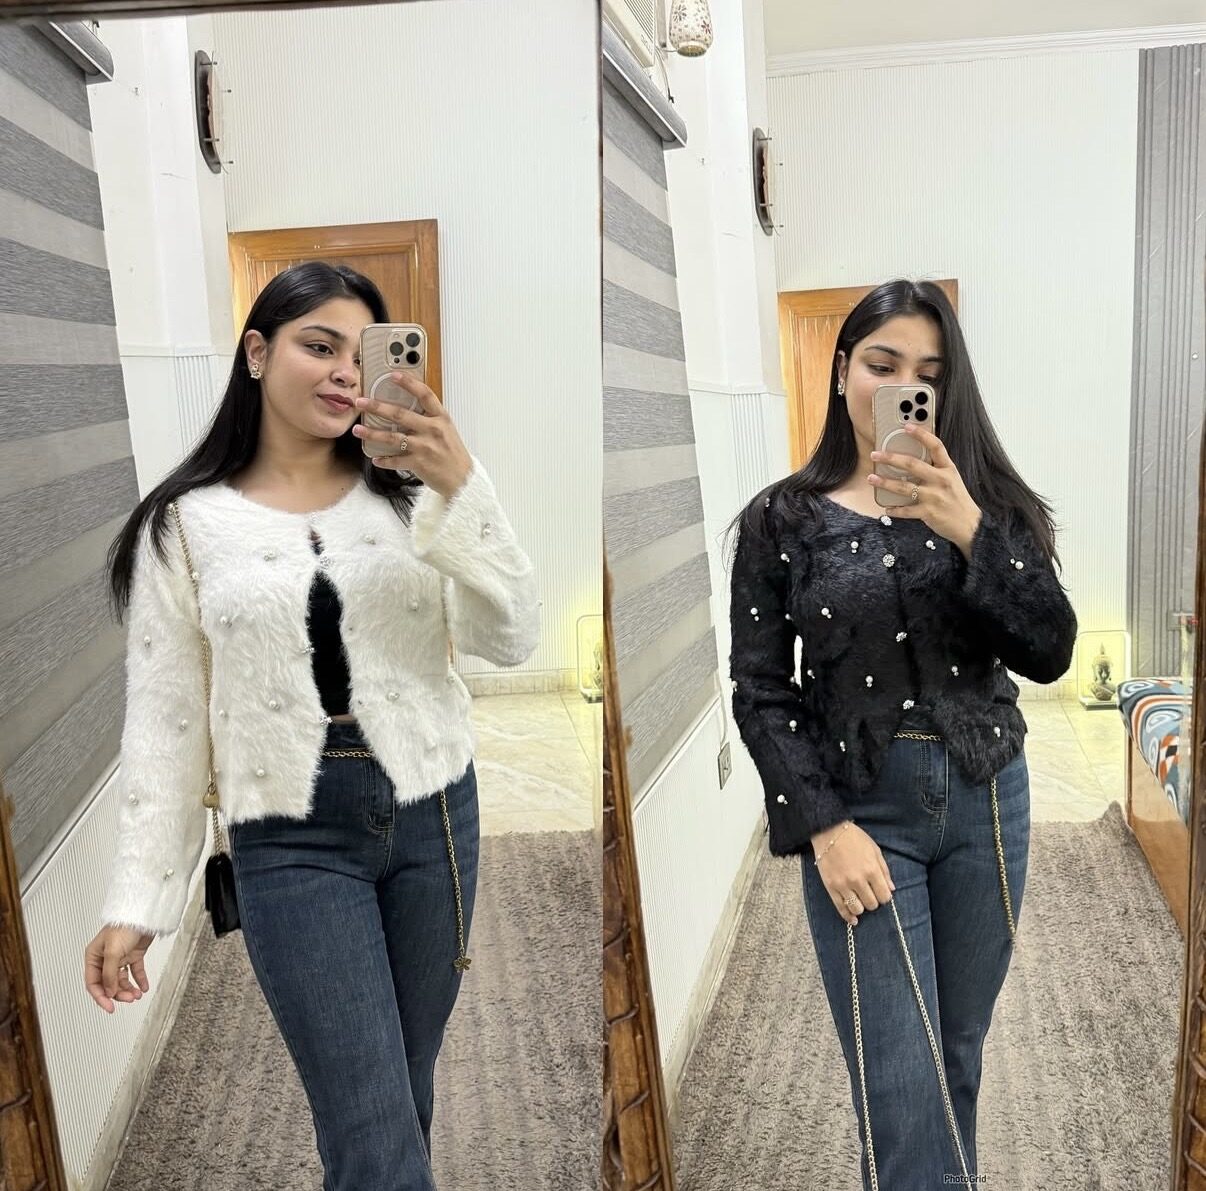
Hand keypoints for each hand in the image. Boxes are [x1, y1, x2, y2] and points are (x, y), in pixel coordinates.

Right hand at [85, 926, 153, 1013]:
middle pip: (108, 984)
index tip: (110, 1007)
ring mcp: (120, 957)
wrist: (144, 914)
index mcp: (93, 957)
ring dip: (128, 989)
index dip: (101, 997)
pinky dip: (139, 981)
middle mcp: (105, 958)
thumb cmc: (124, 926)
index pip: (93, 983)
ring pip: (121, 980)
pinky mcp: (133, 955)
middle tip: (129, 999)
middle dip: (118, 993)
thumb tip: (110, 992)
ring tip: (137, 995)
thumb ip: (109, 974)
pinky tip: (143, 988)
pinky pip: (135, 972)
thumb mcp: (112, 952)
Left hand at [351, 373, 472, 499]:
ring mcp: (425, 447)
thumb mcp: (446, 430)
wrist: (463, 479)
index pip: (425, 394)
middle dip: (377, 407)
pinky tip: (375, 458)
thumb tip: (406, 408)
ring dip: (372, 433)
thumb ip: (429, 418)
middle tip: (361, 402)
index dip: (409, 383)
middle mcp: (432, 430)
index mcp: (440, 418)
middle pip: (400, 414)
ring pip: (392, 437)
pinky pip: (395, 460)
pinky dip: (383, 460)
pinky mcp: (419, 463)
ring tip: (358, 430)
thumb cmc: (453, 454)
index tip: (393, 375)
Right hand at [811, 821, 894, 925]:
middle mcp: (858, 880)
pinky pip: (840, 907)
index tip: (881, 893)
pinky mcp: (830, 887)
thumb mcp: (875, 850)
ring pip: (857, 909)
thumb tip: (891, 889)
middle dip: (873, 901)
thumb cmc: (854, 838)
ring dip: (861, 907)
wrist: (829, 831)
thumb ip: (884, 871)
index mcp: (871, 870)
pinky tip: (853, 920)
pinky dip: (848, 916)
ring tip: (859, 900)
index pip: (884, 896)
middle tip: (869, 894)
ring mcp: (843, 884)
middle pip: (872, 904)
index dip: (884, 896)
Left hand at [869, 424, 981, 558]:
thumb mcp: (952, 479)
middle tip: (876, 454)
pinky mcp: (928, 512)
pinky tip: (886, 508)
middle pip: (912, 464)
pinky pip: (906, 510)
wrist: (970, 524)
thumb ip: (936, 469)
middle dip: (891, 458)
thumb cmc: (958, 500)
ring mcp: (934, 496)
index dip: (921, 434)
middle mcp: (941, 480)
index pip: (936, 446)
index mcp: (948, 469)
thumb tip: (911, 461)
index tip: (907, 426)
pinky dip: (894, 510)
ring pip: (904, 487)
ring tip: (872, 478)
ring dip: (885, 482)